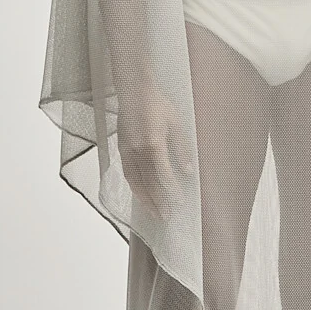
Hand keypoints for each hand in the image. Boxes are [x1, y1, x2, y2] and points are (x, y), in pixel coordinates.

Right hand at [117, 81, 195, 220]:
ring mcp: (127, 151)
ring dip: (145, 199)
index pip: (163, 174)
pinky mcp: (121, 149)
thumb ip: (182, 149)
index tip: (179, 203)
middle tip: (166, 217)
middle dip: (158, 202)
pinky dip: (135, 187)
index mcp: (153, 143)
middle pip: (148, 183)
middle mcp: (138, 150)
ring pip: (135, 181)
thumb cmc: (158, 105)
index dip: (171, 191)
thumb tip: (188, 172)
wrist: (134, 92)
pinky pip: (128, 174)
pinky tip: (141, 195)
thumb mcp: (176, 124)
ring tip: (153, 212)